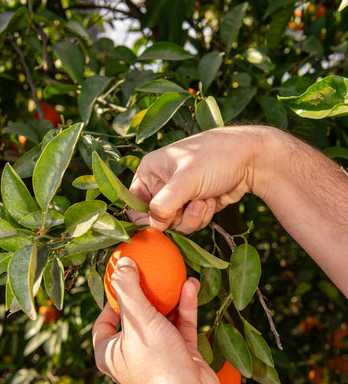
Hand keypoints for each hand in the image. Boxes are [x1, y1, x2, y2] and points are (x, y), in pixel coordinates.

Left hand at [92, 257, 223, 383]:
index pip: (102, 323)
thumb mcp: (138, 320)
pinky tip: (190, 285)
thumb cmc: (156, 362)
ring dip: (169, 297)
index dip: (110, 301)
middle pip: (135, 317)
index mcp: (110, 352)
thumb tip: (120, 263)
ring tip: (176, 273)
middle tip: (150, 271)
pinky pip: (181, 325)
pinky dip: (185, 306)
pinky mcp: (181, 355)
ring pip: (161, 319)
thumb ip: (128, 289)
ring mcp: (158, 355)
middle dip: (145, 294)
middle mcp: (131, 354)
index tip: (123, 280)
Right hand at [129, 125, 273, 233]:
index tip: (159, 223)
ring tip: (205, 198)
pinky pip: (191, 224)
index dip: (144, 217)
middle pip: (156, 219)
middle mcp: (161, 185)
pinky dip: (203, 216)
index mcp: (150, 171)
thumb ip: (165, 204)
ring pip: (175, 225)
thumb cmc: (216, 157)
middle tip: (191, 203)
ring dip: (193, 217)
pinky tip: (212, 200)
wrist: (251, 160)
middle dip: (177, 216)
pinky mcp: (194, 206)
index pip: (134, 203)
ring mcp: (179, 197)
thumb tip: (153, 226)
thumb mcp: (187, 179)